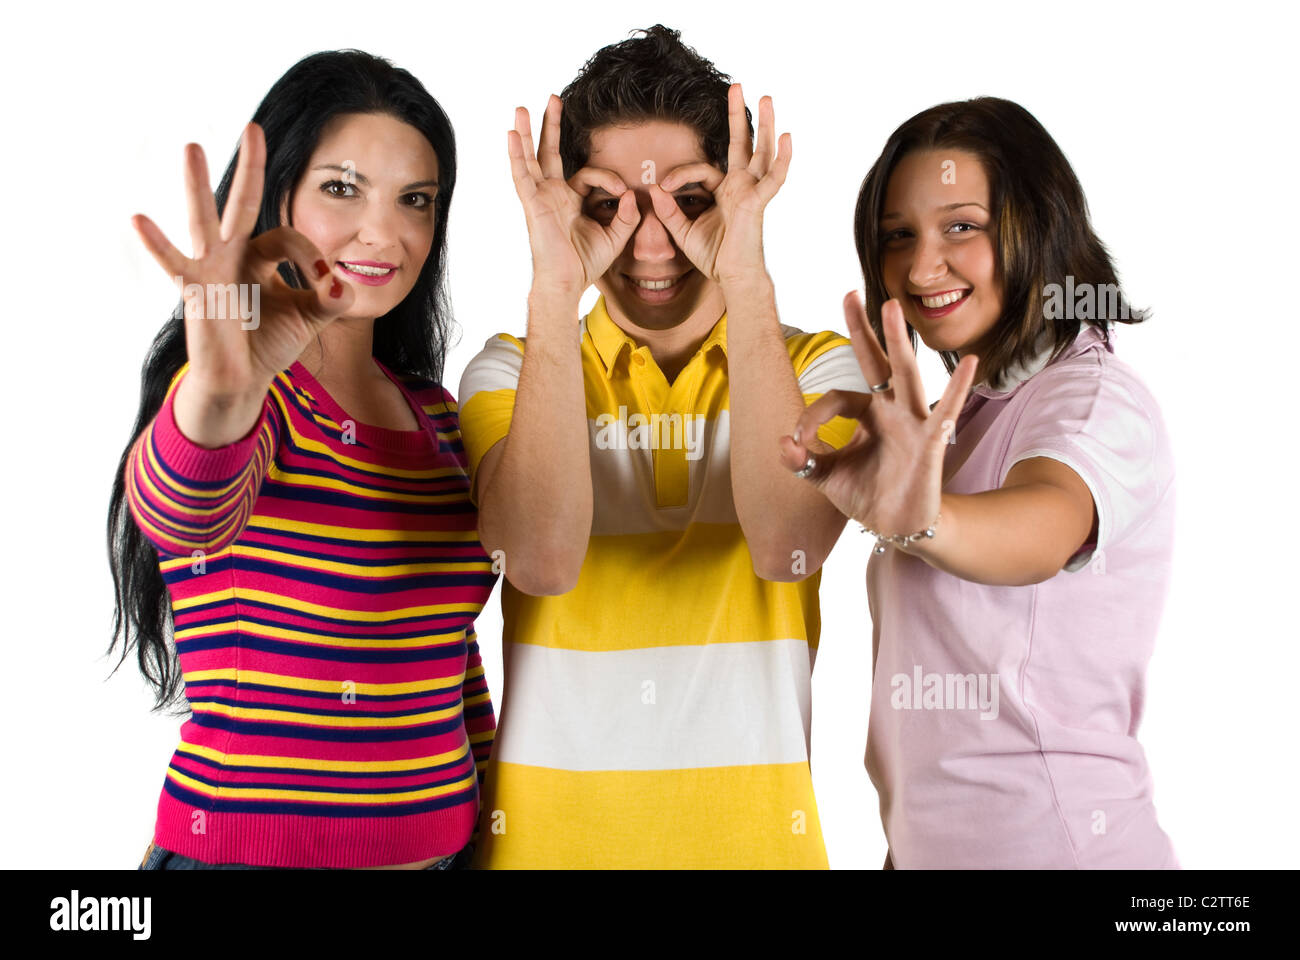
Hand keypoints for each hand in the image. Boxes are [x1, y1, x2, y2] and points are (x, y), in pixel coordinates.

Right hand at [132, 122, 354, 404]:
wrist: (242, 381)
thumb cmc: (270, 343)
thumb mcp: (310, 319)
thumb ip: (330, 300)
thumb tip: (344, 287)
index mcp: (260, 256)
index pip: (288, 237)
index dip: (311, 256)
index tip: (326, 284)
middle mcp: (234, 254)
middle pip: (243, 204)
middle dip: (252, 168)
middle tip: (253, 126)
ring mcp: (211, 268)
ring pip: (206, 220)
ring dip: (199, 185)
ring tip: (193, 148)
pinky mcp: (195, 290)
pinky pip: (175, 264)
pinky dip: (158, 245)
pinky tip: (138, 219)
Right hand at [508, 96, 639, 298]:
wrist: (567, 282)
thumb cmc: (586, 264)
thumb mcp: (616, 237)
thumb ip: (628, 216)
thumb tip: (634, 195)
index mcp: (571, 201)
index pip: (589, 174)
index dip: (609, 178)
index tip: (622, 191)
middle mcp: (553, 195)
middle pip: (549, 153)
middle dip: (551, 126)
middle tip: (554, 98)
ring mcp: (540, 197)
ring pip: (531, 158)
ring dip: (527, 132)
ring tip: (521, 108)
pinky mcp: (533, 204)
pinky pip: (522, 175)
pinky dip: (516, 154)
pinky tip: (512, 134)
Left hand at [647, 83, 789, 286]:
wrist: (732, 278)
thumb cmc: (714, 257)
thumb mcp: (683, 231)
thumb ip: (668, 210)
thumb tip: (653, 188)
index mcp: (725, 192)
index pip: (701, 169)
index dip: (679, 174)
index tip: (662, 185)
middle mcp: (741, 187)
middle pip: (743, 144)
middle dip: (739, 116)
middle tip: (738, 86)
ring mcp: (752, 192)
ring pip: (761, 152)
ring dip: (765, 124)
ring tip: (766, 98)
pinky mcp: (758, 203)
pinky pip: (773, 179)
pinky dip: (781, 159)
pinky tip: (787, 138)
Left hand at [778, 294, 977, 535]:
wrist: (898, 527)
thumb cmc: (867, 496)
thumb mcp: (826, 478)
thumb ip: (802, 461)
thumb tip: (782, 442)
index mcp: (867, 414)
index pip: (836, 398)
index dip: (812, 416)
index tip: (799, 442)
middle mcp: (891, 410)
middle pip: (875, 362)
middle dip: (862, 329)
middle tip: (849, 293)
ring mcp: (913, 422)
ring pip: (904, 374)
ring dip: (897, 341)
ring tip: (890, 308)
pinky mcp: (931, 442)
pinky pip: (946, 411)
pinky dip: (957, 387)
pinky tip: (969, 361)